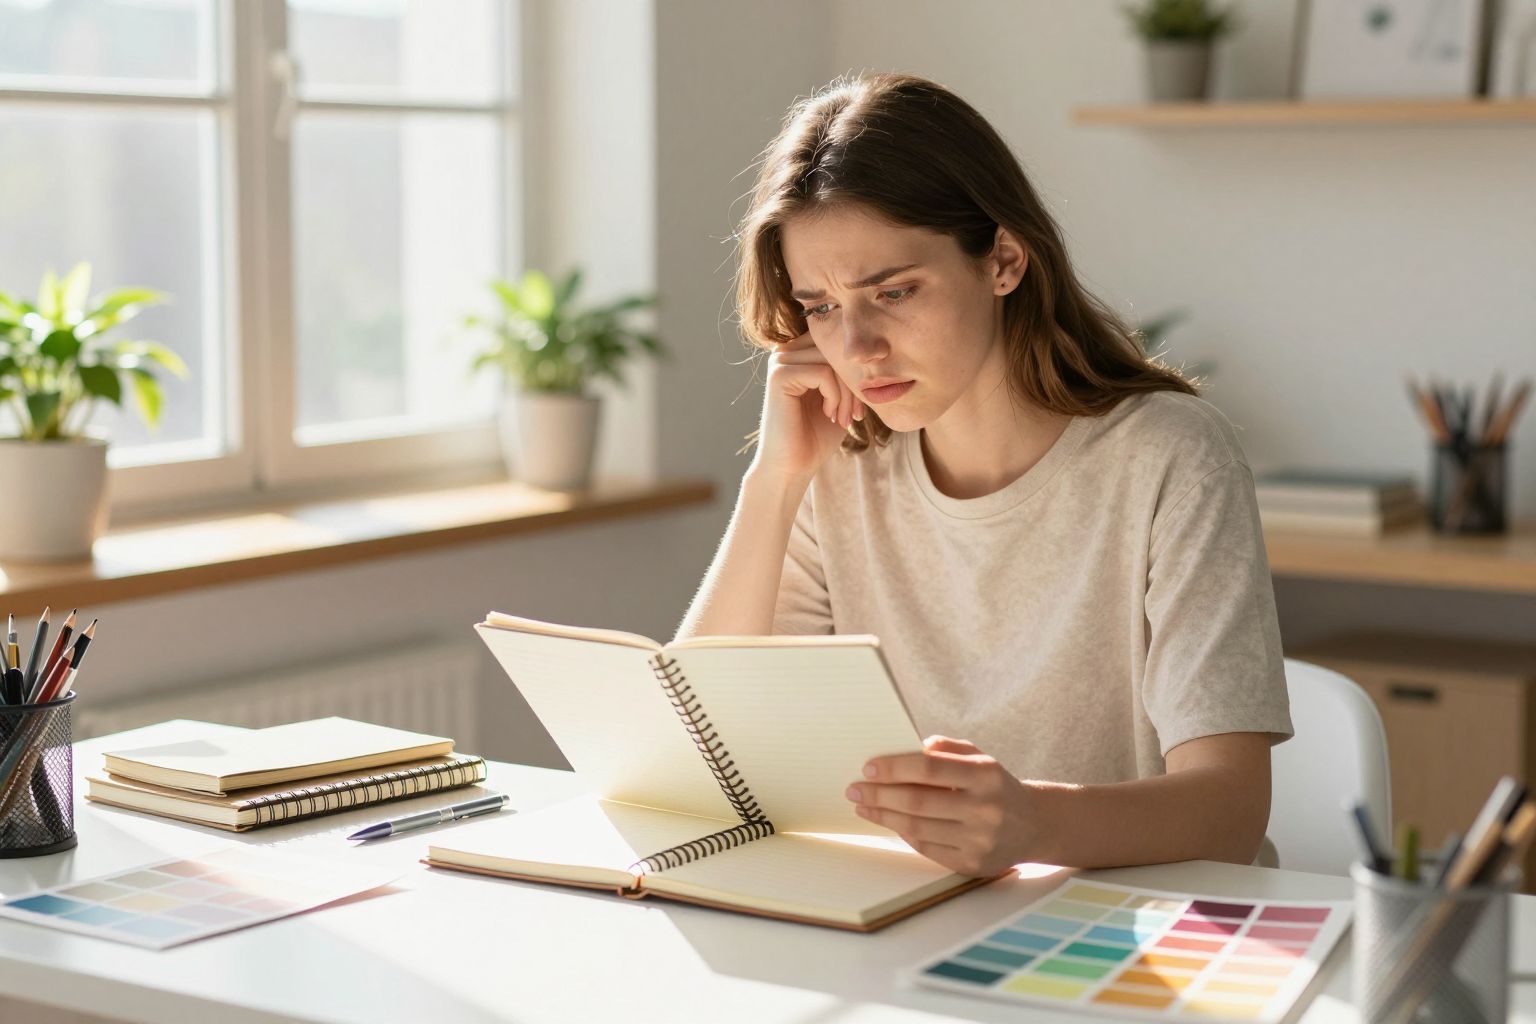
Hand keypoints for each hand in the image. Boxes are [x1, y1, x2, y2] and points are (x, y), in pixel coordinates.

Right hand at [749, 333, 863, 483]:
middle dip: (853, 383)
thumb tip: (870, 348)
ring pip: (831, 360)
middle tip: (855, 415)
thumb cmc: (816, 436)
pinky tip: (829, 415)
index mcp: (798, 354)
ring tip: (844, 418)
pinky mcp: (779, 376)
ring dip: (846, 393)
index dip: (855, 372)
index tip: (859, 407)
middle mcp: (785, 352)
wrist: (792, 467)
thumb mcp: (840, 398)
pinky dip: (835, 396)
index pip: (838, 343)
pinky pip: (823, 373)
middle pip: (835, 349)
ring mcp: (779, 362)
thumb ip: (847, 371)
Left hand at [846, 736, 1035, 876]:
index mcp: (986, 775)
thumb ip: (946, 749)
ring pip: (918, 827)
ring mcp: (979, 840)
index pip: (931, 768)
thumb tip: (908, 747)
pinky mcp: (971, 864)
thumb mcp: (981, 758)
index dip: (895, 768)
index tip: (868, 767)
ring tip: (864, 805)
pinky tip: (889, 821)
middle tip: (854, 788)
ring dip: (884, 815)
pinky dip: (903, 833)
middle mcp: (985, 808)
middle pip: (919, 801)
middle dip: (880, 794)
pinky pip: (926, 848)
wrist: (1034, 826)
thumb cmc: (995, 785)